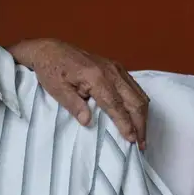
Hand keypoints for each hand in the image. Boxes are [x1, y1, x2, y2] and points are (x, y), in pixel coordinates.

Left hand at [8, 38, 149, 148]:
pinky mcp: (116, 67)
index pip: (116, 105)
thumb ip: (74, 105)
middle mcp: (111, 71)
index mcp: (95, 77)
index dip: (126, 124)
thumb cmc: (51, 69)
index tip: (131, 140)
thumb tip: (87, 122)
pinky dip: (139, 103)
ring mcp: (115, 67)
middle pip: (135, 100)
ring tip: (141, 134)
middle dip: (140, 124)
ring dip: (142, 115)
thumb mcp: (57, 89)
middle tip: (141, 144)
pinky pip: (134, 87)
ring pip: (139, 94)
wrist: (50, 50)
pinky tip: (136, 116)